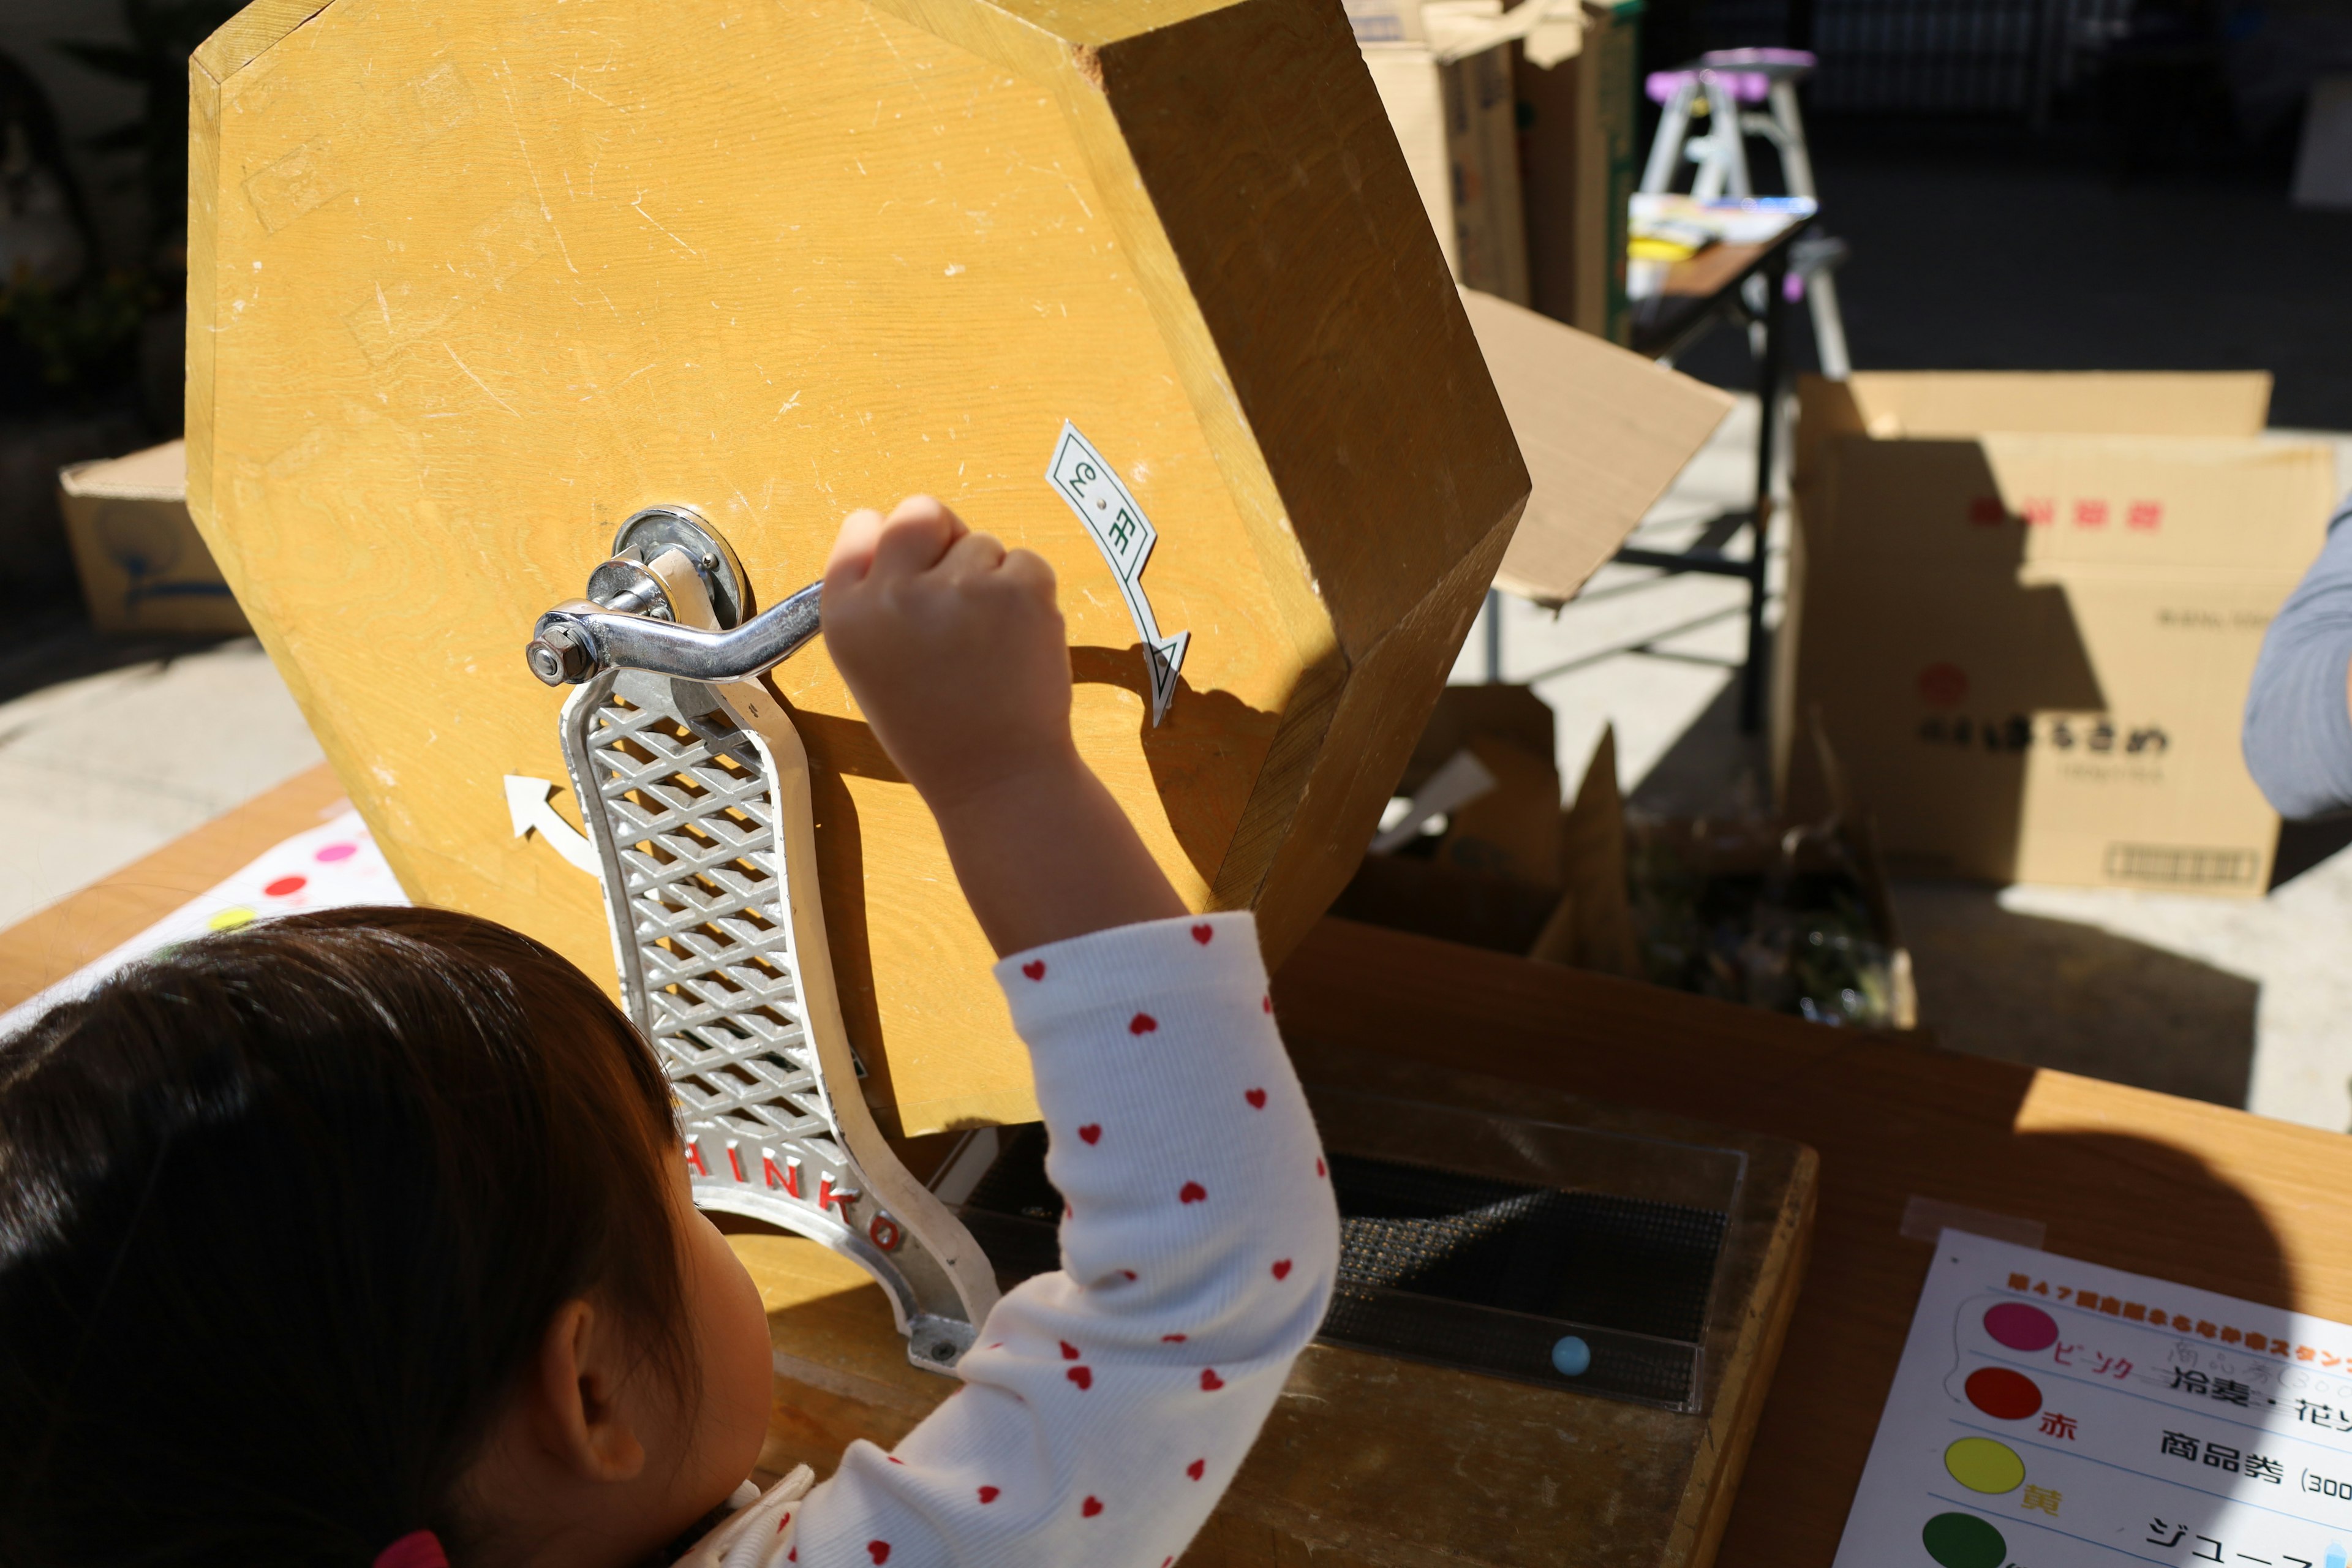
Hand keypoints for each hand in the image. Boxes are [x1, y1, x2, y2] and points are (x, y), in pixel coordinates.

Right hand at [821, 498, 1183, 954]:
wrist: (996, 778)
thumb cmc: (934, 729)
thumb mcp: (871, 666)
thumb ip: (876, 601)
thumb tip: (906, 532)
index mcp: (847, 615)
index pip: (861, 529)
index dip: (893, 549)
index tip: (910, 574)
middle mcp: (895, 594)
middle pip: (919, 512)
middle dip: (941, 537)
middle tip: (958, 590)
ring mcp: (960, 587)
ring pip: (981, 543)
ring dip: (989, 579)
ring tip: (988, 644)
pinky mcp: (1018, 588)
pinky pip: (1025, 561)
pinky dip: (1028, 594)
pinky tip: (1017, 644)